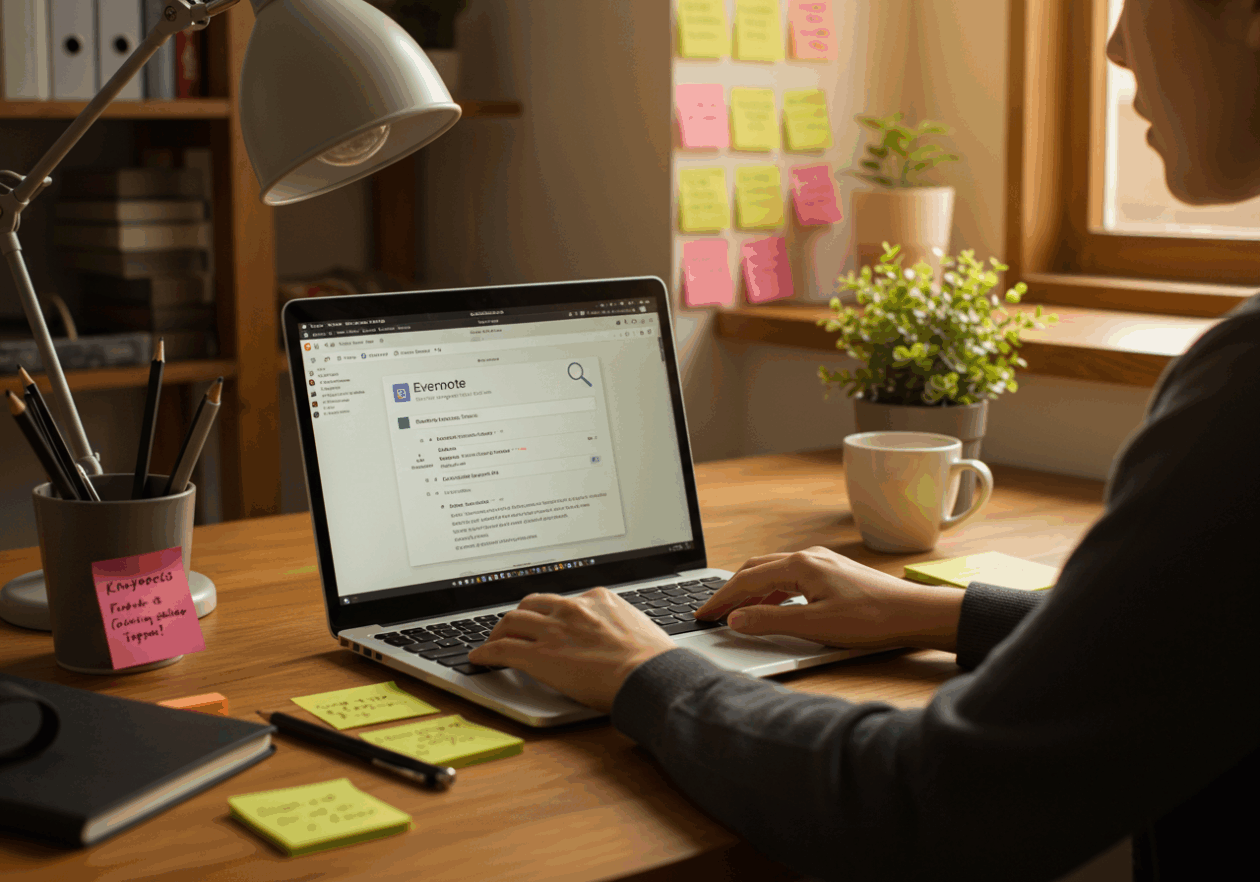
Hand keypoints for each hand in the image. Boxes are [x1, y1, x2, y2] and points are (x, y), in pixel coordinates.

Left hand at [466, 588, 677, 712]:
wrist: (650, 675)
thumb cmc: (653, 660)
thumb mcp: (638, 628)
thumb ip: (619, 626)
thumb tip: (619, 638)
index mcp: (598, 599)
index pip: (563, 600)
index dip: (549, 612)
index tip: (546, 620)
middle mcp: (572, 609)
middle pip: (532, 603)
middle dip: (520, 615)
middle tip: (514, 628)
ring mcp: (554, 630)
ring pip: (512, 620)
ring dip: (499, 630)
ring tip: (493, 641)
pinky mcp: (540, 655)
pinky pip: (502, 648)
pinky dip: (486, 651)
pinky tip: (479, 657)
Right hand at [695, 546, 963, 651]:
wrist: (915, 614)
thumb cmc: (872, 619)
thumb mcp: (815, 626)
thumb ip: (770, 622)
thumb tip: (735, 620)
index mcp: (800, 565)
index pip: (747, 580)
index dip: (721, 599)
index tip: (703, 614)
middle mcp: (809, 557)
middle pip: (756, 570)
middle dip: (731, 591)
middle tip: (713, 613)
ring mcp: (822, 563)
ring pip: (773, 573)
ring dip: (751, 592)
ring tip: (736, 614)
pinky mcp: (832, 574)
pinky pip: (790, 579)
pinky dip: (772, 593)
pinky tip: (772, 610)